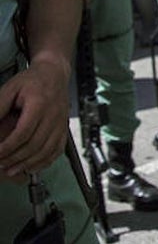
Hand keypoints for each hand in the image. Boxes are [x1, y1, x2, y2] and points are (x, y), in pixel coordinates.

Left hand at [0, 59, 70, 181]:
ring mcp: (61, 122)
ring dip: (29, 163)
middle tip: (1, 164)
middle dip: (16, 159)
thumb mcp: (10, 89)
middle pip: (36, 144)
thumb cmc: (32, 80)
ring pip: (47, 150)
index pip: (24, 132)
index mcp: (40, 103)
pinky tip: (33, 166)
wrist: (54, 73)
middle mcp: (54, 114)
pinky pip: (58, 149)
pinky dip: (45, 161)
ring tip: (13, 169)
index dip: (8, 147)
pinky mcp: (64, 127)